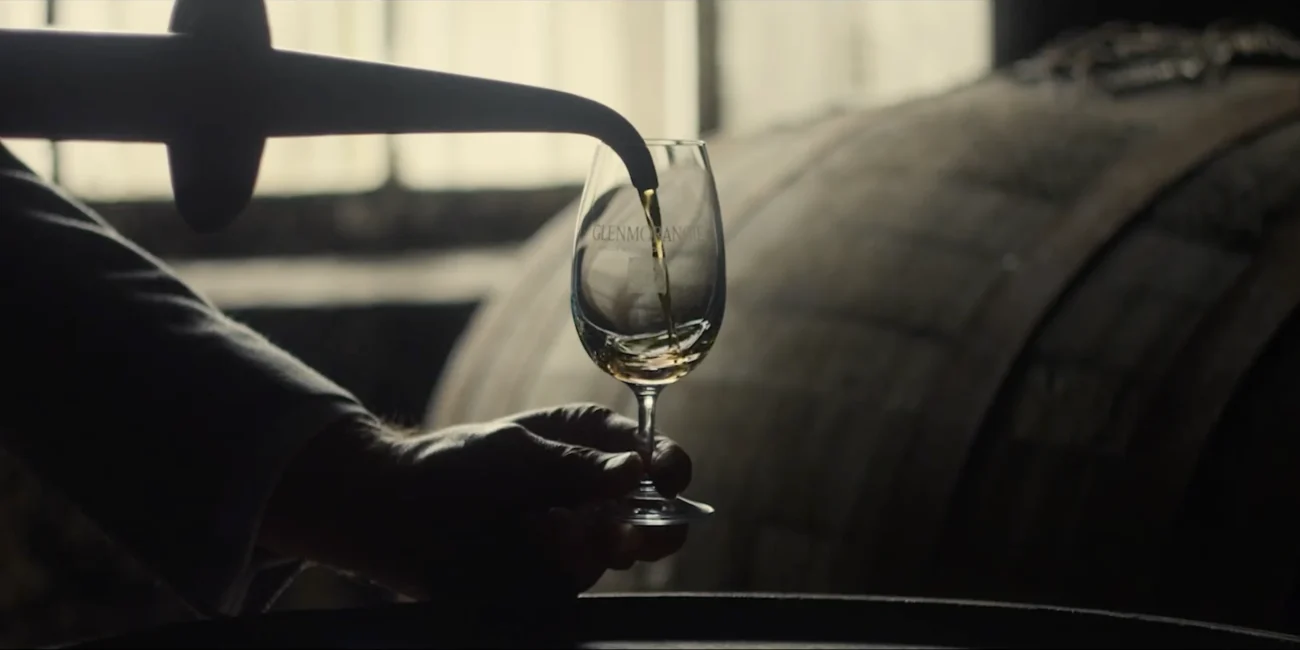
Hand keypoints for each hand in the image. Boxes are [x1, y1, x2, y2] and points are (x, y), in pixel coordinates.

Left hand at [392, 403, 691, 597]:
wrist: (399, 514)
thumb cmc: (457, 465)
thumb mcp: (516, 453)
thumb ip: (576, 466)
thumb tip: (636, 470)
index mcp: (590, 443)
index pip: (651, 453)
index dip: (670, 466)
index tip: (670, 479)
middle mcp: (593, 492)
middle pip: (655, 513)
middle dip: (655, 525)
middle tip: (635, 533)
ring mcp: (578, 538)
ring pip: (618, 551)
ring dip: (594, 545)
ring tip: (548, 531)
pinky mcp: (555, 578)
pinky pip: (576, 577)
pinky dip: (557, 565)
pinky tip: (525, 546)